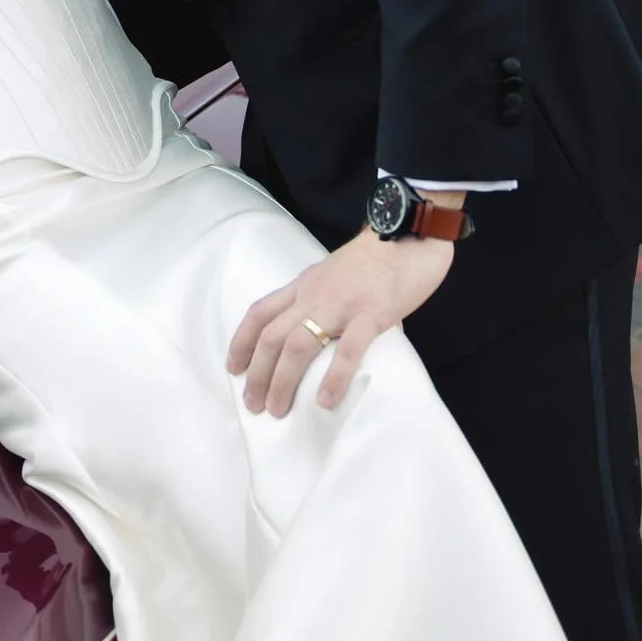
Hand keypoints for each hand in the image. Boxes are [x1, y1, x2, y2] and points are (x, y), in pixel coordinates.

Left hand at [226, 228, 453, 416]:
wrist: (408, 231)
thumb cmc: (377, 254)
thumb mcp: (335, 273)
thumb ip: (324, 298)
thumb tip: (323, 330)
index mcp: (305, 284)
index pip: (260, 312)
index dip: (242, 341)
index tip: (233, 368)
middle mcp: (314, 294)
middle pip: (272, 336)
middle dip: (257, 373)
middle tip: (253, 405)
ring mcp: (342, 304)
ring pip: (299, 344)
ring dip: (283, 380)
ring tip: (278, 409)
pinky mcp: (372, 313)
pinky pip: (348, 349)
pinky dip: (334, 377)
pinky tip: (325, 401)